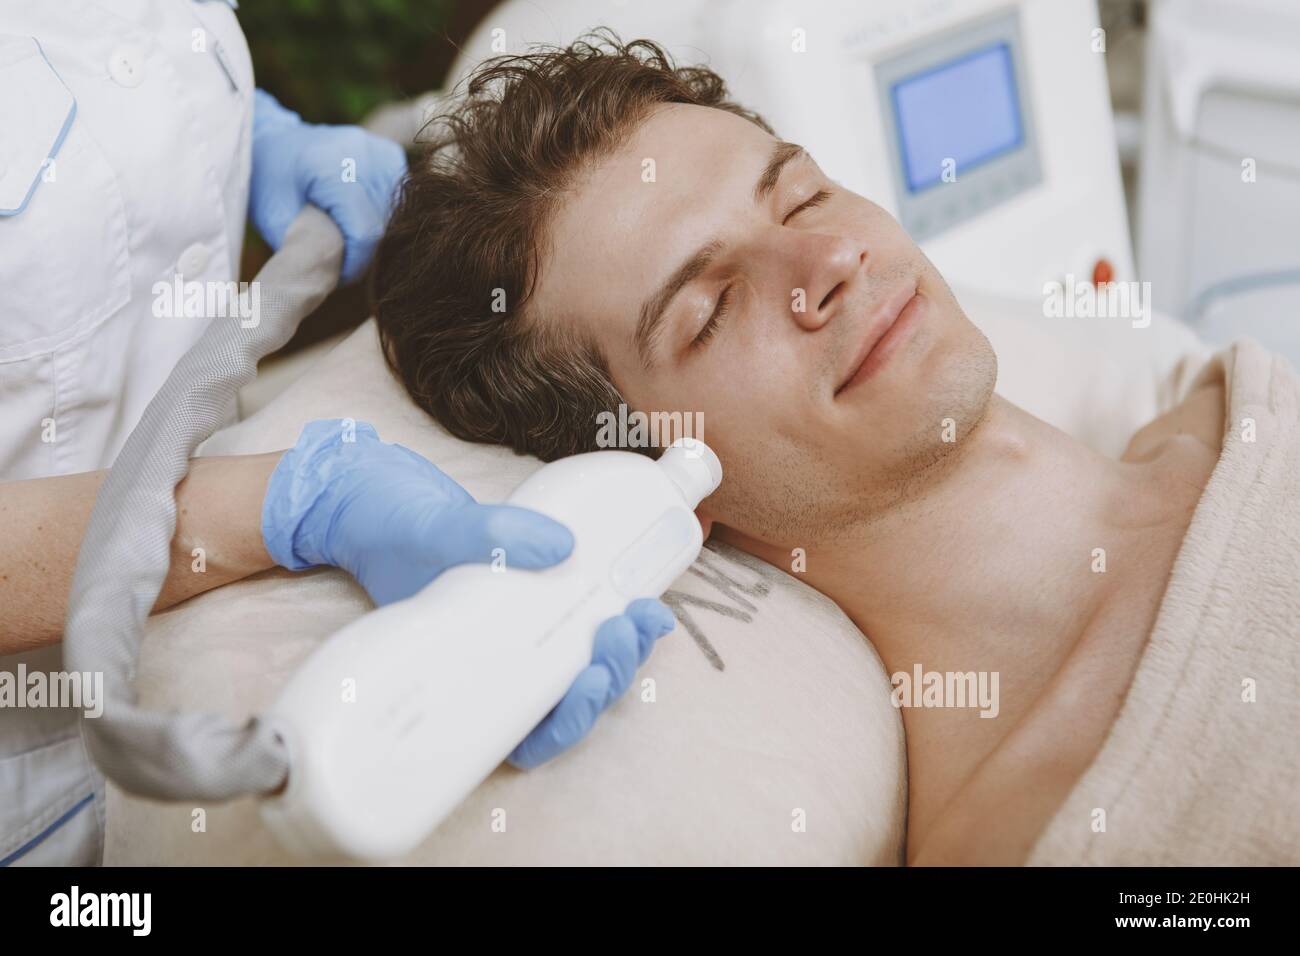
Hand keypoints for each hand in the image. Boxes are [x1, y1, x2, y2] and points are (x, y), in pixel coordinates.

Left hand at [249, 89, 406, 283]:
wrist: (270, 140)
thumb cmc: (267, 182)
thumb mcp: (274, 220)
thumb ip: (305, 249)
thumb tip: (332, 279)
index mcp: (330, 168)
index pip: (364, 233)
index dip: (354, 265)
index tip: (336, 276)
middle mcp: (362, 153)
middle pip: (381, 225)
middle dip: (362, 250)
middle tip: (335, 255)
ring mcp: (378, 151)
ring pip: (393, 215)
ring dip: (372, 232)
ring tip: (343, 231)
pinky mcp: (388, 154)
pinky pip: (395, 199)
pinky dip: (379, 214)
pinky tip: (356, 213)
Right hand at [261, 420, 676, 767]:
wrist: (378, 503)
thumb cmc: (394, 535)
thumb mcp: (437, 536)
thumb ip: (489, 537)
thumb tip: (562, 545)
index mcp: (468, 685)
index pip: (527, 734)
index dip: (569, 723)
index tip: (590, 679)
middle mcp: (499, 668)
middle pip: (568, 699)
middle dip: (611, 672)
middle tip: (625, 627)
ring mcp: (519, 636)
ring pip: (582, 666)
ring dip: (623, 650)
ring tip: (646, 613)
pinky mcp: (534, 599)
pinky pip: (581, 621)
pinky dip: (615, 613)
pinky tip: (643, 592)